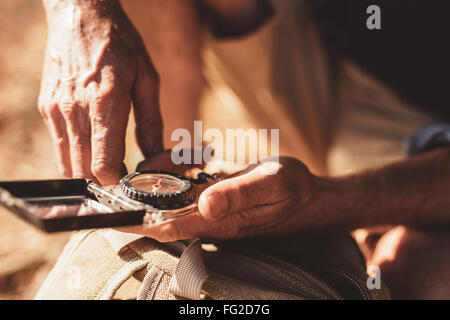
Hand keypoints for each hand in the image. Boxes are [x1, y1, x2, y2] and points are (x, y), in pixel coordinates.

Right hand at [38, 0, 161, 184]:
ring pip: (67, 164)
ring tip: (110, 160)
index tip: (132, 181)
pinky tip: (93, 143)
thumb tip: (156, 154)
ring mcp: (55, 110)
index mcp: (105, 103)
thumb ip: (151, 121)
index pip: (103, 164)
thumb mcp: (147, 78)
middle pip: (84, 171)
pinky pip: (59, 146)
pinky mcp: (46, 107)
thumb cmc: (119, 42)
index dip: (118, 182)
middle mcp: (74, 110)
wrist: (79, 13)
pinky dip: (76, 155)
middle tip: (125, 173)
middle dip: (105, 180)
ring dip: (88, 171)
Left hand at [119, 156, 327, 241]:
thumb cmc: (294, 190)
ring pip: (174, 200)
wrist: (309, 198)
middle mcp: (213, 220)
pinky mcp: (217, 202)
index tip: (114, 216)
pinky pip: (187, 191)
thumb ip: (239, 194)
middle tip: (132, 174)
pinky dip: (176, 175)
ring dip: (159, 181)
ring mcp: (214, 212)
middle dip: (143, 197)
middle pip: (166, 214)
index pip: (172, 227)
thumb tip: (205, 205)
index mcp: (222, 220)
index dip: (141, 223)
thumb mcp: (273, 184)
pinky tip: (174, 160)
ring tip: (156, 160)